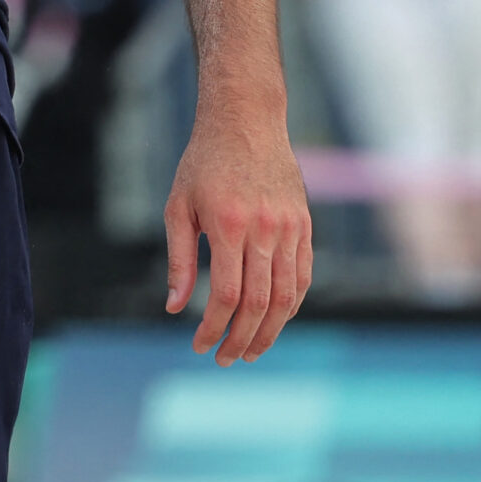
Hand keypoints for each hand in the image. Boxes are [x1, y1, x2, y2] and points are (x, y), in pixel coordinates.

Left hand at [164, 96, 312, 364]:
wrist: (246, 122)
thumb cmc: (203, 164)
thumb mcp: (178, 206)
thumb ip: (179, 260)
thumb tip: (175, 308)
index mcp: (227, 225)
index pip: (226, 294)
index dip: (214, 327)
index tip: (199, 346)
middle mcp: (264, 229)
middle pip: (259, 303)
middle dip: (242, 339)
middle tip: (225, 359)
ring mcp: (290, 228)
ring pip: (286, 297)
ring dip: (269, 331)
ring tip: (249, 351)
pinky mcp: (305, 225)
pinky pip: (303, 277)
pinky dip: (290, 306)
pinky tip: (273, 321)